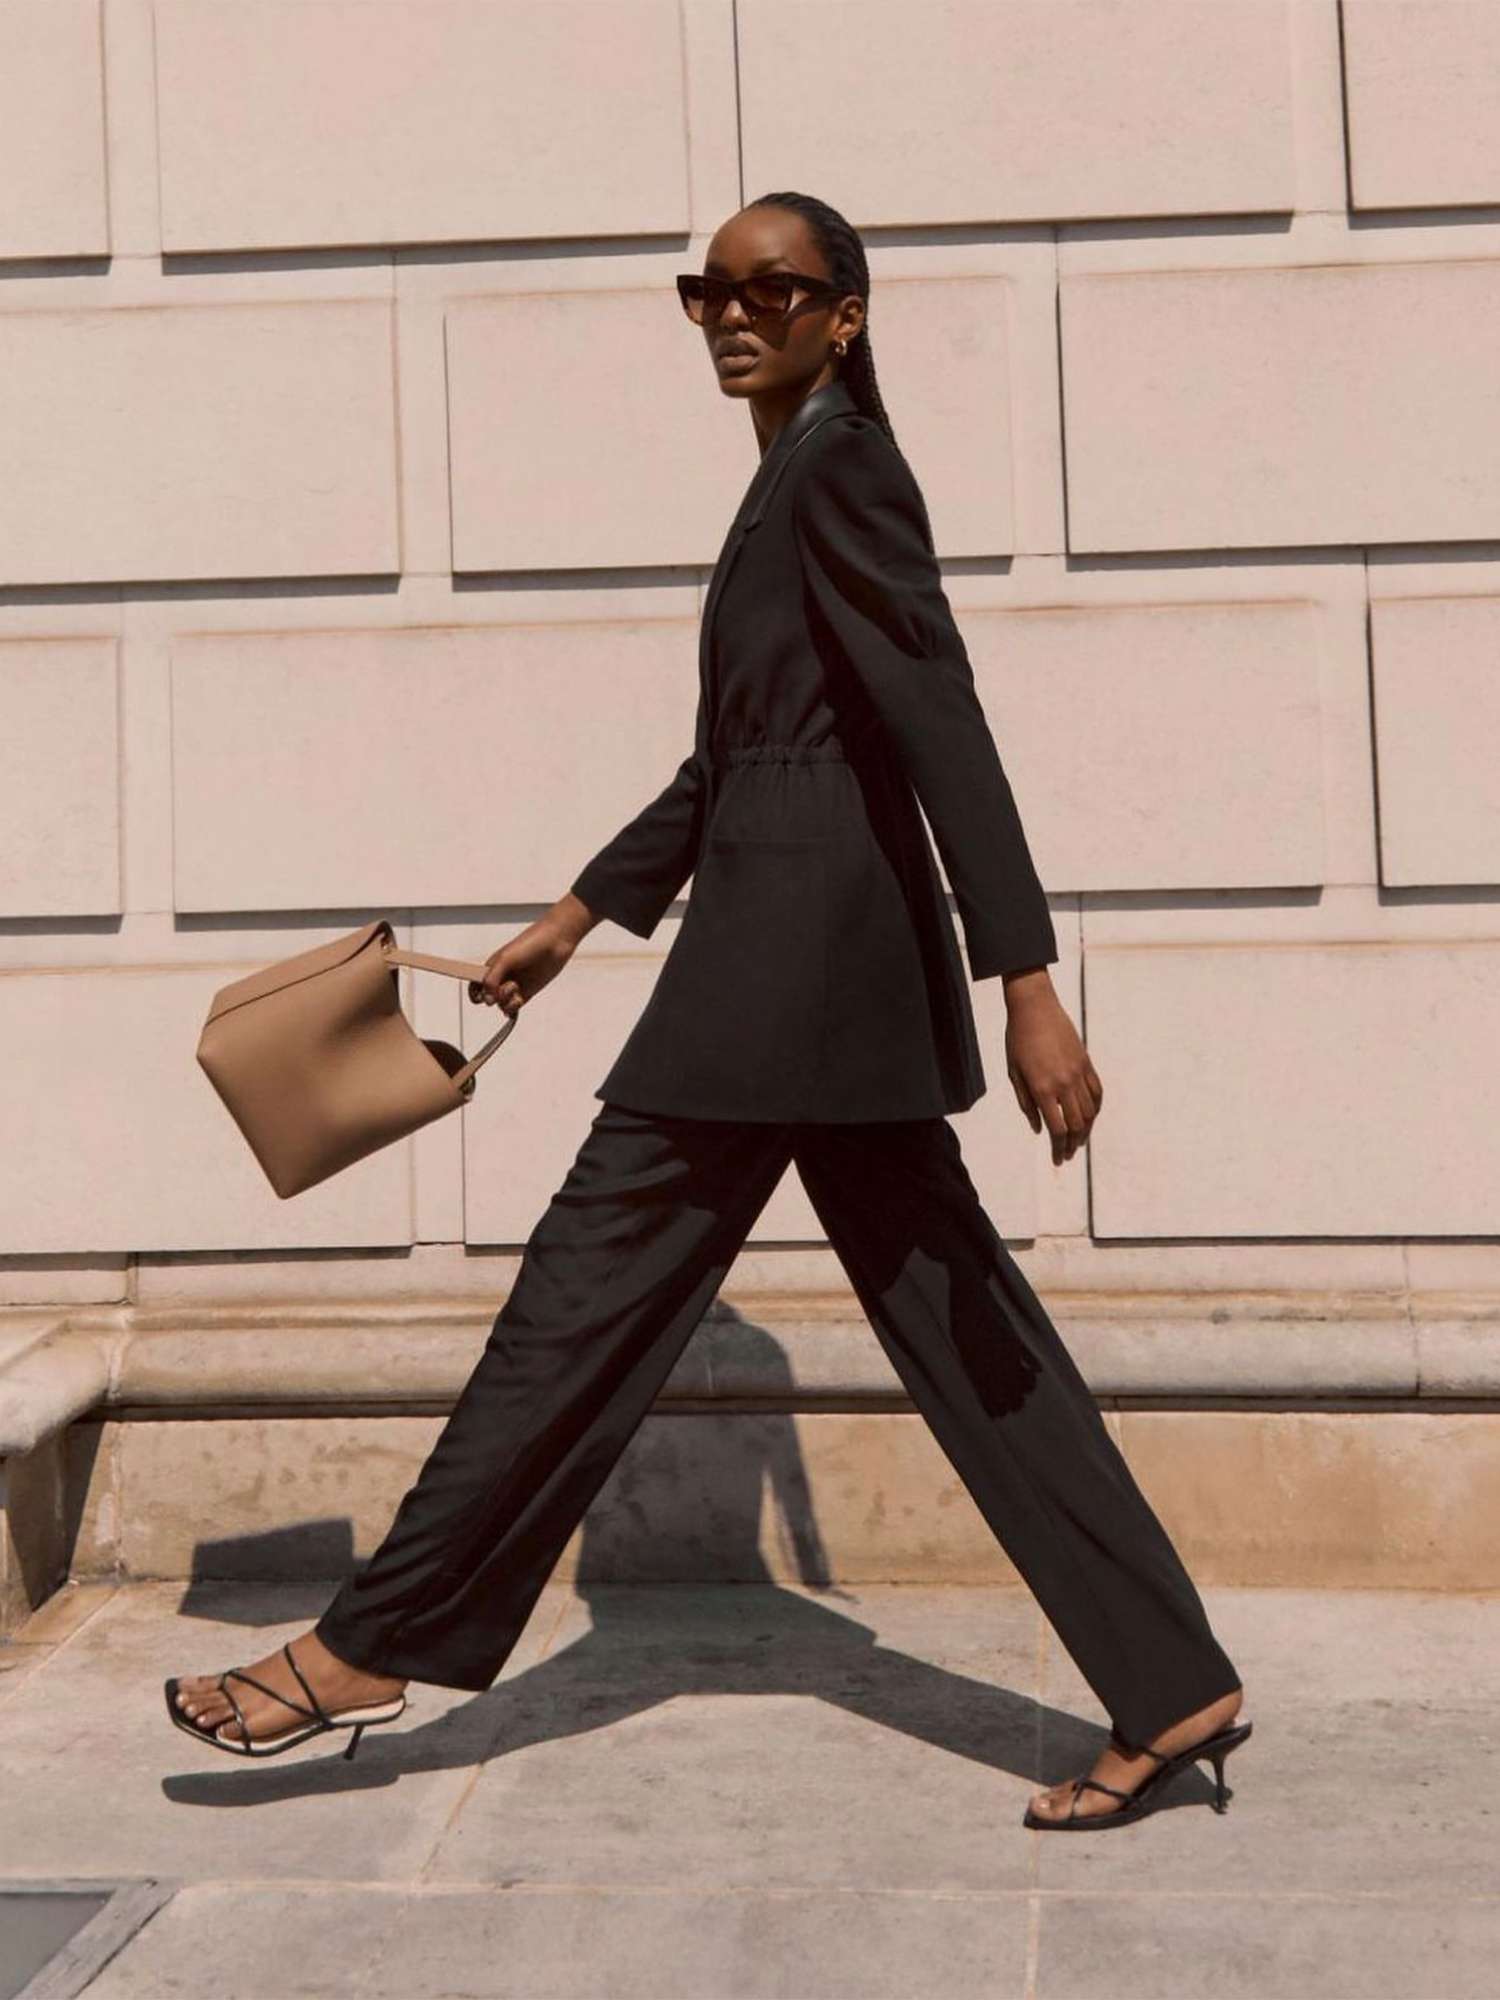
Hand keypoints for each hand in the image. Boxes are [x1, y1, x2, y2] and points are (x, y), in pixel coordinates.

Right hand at [468, 909, 584, 1016]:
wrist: (555, 942)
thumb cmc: (528, 945)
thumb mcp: (505, 960)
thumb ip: (492, 980)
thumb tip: (486, 1000)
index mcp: (492, 967)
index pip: (476, 983)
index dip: (474, 993)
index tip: (478, 998)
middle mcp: (502, 977)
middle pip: (489, 997)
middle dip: (493, 996)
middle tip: (505, 987)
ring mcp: (514, 986)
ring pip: (501, 1003)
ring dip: (505, 1001)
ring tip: (516, 988)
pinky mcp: (527, 992)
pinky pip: (514, 1006)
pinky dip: (513, 1007)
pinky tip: (518, 1001)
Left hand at [1002, 971, 1102, 1165]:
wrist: (1035, 1008)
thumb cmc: (1018, 1040)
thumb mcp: (1014, 1074)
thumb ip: (1027, 1104)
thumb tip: (1038, 1129)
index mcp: (1042, 1088)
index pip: (1057, 1129)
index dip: (1058, 1148)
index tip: (1057, 1159)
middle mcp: (1064, 1084)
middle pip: (1076, 1124)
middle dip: (1073, 1144)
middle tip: (1068, 1155)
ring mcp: (1078, 1073)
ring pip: (1090, 1111)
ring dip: (1086, 1130)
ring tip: (1079, 1140)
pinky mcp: (1086, 1062)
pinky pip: (1097, 1091)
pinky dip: (1097, 1108)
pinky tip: (1091, 1116)